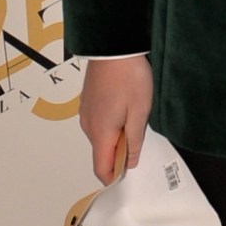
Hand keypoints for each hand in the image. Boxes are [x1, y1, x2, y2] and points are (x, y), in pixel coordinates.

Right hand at [79, 56, 152, 182]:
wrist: (114, 48)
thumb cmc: (129, 78)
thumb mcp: (139, 112)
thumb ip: (134, 141)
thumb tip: (130, 162)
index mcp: (100, 133)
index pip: (101, 168)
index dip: (113, 177)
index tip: (128, 176)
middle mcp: (88, 126)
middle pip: (102, 153)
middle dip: (119, 154)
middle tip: (140, 139)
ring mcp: (85, 113)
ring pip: (100, 137)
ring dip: (116, 137)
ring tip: (135, 119)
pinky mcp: (88, 102)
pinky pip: (98, 123)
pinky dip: (111, 125)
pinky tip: (125, 109)